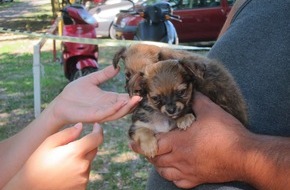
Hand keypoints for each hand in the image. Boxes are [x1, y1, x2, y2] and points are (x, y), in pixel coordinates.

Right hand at [5, 123, 102, 189]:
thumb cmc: (36, 165)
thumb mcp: (48, 144)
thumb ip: (67, 133)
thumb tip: (81, 126)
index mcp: (75, 153)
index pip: (96, 138)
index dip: (98, 130)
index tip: (96, 125)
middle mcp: (83, 166)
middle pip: (94, 149)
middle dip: (87, 144)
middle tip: (71, 147)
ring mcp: (83, 179)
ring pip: (88, 162)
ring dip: (81, 159)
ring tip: (62, 163)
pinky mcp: (82, 188)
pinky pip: (84, 175)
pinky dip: (78, 171)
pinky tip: (64, 173)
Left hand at [51, 65, 140, 125]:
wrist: (61, 102)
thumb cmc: (75, 92)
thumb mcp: (92, 80)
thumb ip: (104, 75)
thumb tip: (117, 67)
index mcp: (108, 99)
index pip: (124, 98)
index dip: (132, 95)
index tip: (141, 89)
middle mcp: (107, 107)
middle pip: (124, 106)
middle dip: (133, 102)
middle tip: (143, 95)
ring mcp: (102, 113)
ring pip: (118, 112)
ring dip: (128, 106)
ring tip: (136, 99)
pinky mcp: (94, 116)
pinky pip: (107, 113)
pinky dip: (115, 109)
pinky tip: (122, 102)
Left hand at [131, 92, 249, 187]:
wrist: (245, 156)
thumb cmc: (226, 132)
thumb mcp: (210, 110)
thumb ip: (196, 100)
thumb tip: (189, 90)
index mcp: (179, 141)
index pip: (152, 145)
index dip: (140, 144)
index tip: (133, 142)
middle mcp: (180, 158)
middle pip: (155, 159)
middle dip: (148, 153)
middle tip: (147, 146)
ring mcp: (188, 171)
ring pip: (164, 172)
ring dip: (158, 164)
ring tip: (158, 156)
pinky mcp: (197, 179)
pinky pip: (178, 182)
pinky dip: (172, 176)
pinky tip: (174, 169)